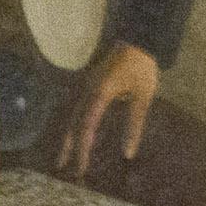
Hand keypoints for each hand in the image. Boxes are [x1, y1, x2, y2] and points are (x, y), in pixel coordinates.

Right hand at [56, 42, 159, 178]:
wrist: (137, 37)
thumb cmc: (142, 66)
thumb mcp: (142, 97)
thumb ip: (134, 125)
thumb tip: (127, 153)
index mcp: (99, 95)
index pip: (86, 129)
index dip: (82, 151)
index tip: (80, 169)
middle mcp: (87, 91)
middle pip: (72, 123)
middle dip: (68, 147)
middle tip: (63, 168)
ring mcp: (86, 86)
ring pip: (72, 115)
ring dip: (69, 136)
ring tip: (65, 156)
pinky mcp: (90, 83)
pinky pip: (78, 107)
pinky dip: (75, 124)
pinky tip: (78, 132)